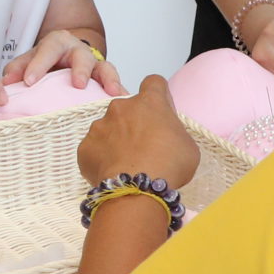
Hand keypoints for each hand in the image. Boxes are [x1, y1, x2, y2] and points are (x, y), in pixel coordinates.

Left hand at [5, 31, 126, 94]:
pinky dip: (121, 92)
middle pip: (82, 55)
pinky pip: (116, 84)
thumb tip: (6, 83)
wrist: (66, 58)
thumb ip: (17, 69)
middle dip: (80, 69)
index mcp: (57, 43)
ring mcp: (95, 64)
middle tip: (77, 84)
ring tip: (112, 92)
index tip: (29, 81)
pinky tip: (125, 102)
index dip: (38, 65)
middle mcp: (79, 50)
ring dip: (109, 79)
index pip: (47, 50)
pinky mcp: (105, 79)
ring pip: (105, 67)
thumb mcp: (28, 61)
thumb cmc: (46, 61)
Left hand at [78, 75, 201, 189]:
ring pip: (108, 128)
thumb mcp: (187, 145)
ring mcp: (100, 126)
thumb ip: (173, 131)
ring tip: (127, 163)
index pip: (153, 83)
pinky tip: (113, 172)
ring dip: (116, 140)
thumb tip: (165, 136)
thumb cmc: (167, 166)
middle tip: (144, 147)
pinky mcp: (85, 146)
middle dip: (134, 123)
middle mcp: (121, 107)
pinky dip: (102, 158)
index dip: (157, 94)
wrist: (136, 190)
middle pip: (128, 108)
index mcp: (149, 103)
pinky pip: (94, 148)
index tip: (159, 109)